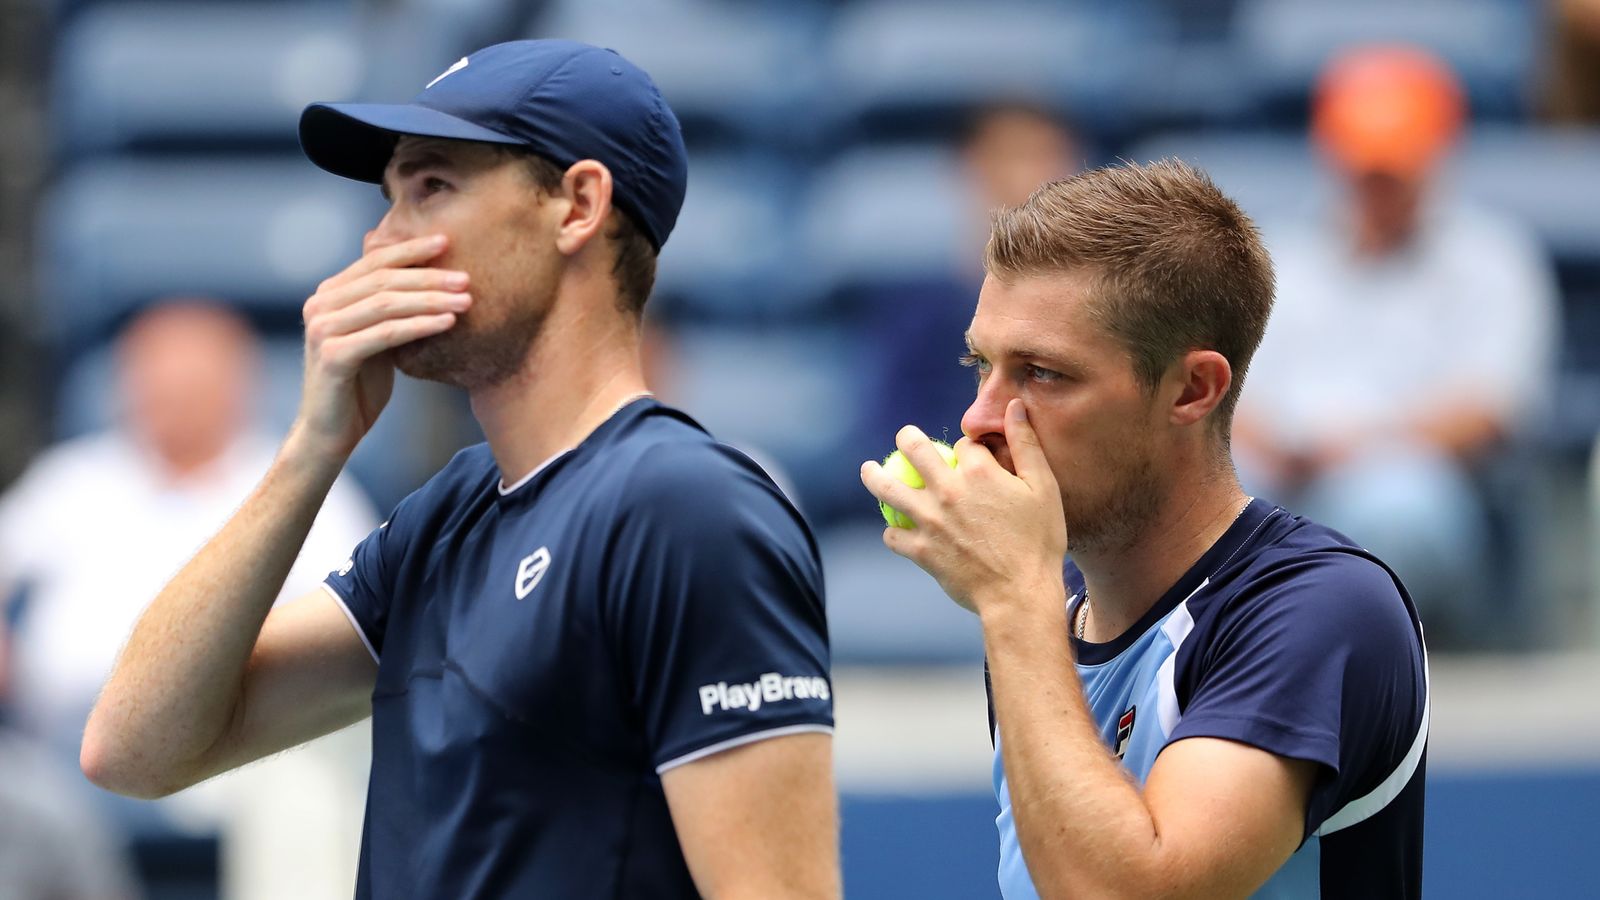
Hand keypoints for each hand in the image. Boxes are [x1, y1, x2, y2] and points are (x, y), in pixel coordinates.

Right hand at [293, 234, 470, 457]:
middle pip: (383, 279)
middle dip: (429, 276)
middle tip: (467, 278)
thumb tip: (429, 277)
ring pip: (386, 303)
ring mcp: (322, 328)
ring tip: (466, 301)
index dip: (411, 249)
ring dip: (431, 300)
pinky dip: (419, 325)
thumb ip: (388, 309)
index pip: (374, 260)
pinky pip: (385, 333)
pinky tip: (447, 323)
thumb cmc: (359, 386)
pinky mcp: (332, 354)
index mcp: (329, 293)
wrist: (331, 432)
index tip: (446, 241)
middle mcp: (320, 304)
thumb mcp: (376, 338)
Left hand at [860, 400, 1067, 615]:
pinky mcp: (920, 550)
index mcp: (978, 471)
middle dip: (907, 438)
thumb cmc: (1039, 542)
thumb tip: (1015, 405)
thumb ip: (1026, 444)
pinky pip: (893, 535)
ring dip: (875, 476)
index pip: (963, 444)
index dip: (969, 449)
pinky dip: (893, 531)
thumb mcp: (1043, 488)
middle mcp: (947, 490)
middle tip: (904, 438)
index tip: (973, 459)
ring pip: (888, 489)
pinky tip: (894, 529)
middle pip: (914, 450)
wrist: (1020, 595)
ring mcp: (929, 521)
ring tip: (869, 470)